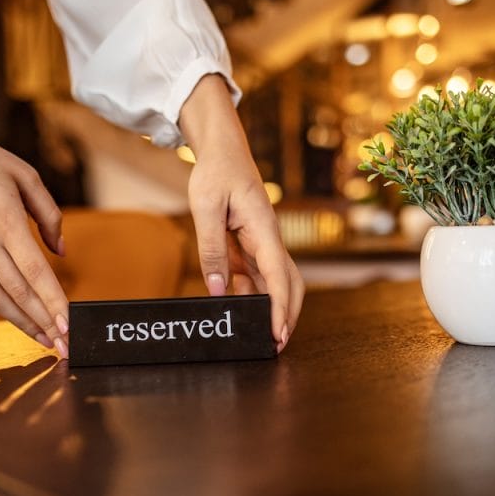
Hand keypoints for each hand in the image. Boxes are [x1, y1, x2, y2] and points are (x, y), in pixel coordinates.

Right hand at [0, 99, 68, 354]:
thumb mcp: (25, 176)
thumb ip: (49, 215)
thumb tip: (61, 252)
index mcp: (6, 221)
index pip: (36, 274)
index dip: (55, 305)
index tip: (69, 327)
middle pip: (18, 294)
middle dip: (44, 324)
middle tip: (63, 345)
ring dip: (19, 322)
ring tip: (41, 337)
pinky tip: (6, 313)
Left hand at [181, 76, 303, 351]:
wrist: (222, 151)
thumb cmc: (215, 173)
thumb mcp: (205, 208)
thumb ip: (211, 250)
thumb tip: (218, 290)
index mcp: (263, 229)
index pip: (278, 276)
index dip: (280, 307)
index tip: (277, 333)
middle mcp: (269, 239)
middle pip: (289, 284)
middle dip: (287, 315)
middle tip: (275, 345)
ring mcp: (262, 244)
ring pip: (275, 283)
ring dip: (271, 308)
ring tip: (258, 334)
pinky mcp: (250, 245)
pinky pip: (257, 275)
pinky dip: (252, 295)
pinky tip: (238, 307)